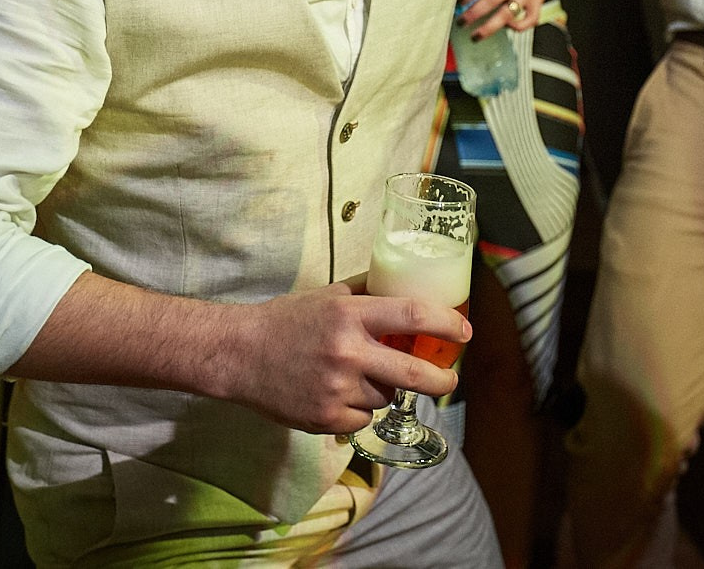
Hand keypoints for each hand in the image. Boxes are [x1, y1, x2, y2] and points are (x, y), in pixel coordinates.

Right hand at [210, 283, 467, 434]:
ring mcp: (337, 389)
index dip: (446, 324)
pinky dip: (357, 409)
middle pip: (413, 373)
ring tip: (353, 375)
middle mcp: (347, 353)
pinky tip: (335, 393)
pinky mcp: (326, 418)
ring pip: (385, 396)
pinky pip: (362, 418)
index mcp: (349, 316)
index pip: (411, 316)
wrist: (238, 354)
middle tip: (450, 379)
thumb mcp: (327, 297)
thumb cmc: (285, 320)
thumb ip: (366, 294)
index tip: (465, 332)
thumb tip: (405, 285)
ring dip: (381, 389)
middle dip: (441, 379)